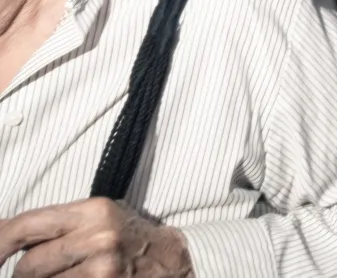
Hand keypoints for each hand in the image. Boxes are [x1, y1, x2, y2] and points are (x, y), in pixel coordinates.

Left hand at [0, 199, 191, 277]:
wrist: (175, 262)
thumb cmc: (130, 239)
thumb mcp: (98, 219)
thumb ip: (57, 225)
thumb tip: (3, 234)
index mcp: (94, 210)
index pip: (26, 226)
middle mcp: (99, 236)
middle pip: (29, 266)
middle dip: (25, 276)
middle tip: (39, 275)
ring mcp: (104, 268)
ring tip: (67, 277)